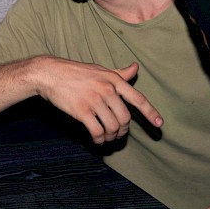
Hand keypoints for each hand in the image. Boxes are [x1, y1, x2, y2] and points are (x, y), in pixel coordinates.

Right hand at [36, 60, 161, 144]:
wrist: (49, 73)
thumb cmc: (75, 72)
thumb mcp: (99, 69)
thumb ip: (118, 73)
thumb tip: (135, 68)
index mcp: (113, 79)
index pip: (137, 98)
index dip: (150, 112)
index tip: (160, 124)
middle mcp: (106, 89)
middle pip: (125, 118)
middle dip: (123, 131)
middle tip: (117, 134)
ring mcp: (94, 100)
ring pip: (112, 127)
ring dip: (111, 137)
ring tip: (107, 138)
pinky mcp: (81, 111)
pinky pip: (97, 131)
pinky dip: (99, 140)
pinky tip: (97, 140)